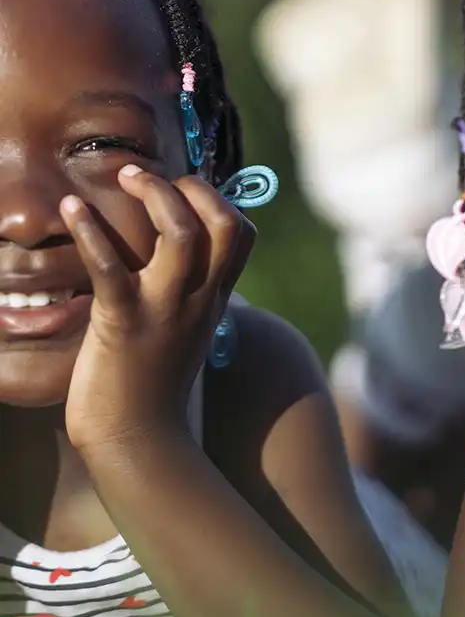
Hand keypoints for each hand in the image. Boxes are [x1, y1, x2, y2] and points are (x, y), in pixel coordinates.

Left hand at [60, 166, 254, 450]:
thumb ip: (192, 296)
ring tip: (123, 176)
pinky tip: (71, 207)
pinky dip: (90, 230)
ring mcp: (164, 309)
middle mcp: (197, 298)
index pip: (241, 232)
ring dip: (152, 193)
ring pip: (180, 234)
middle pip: (223, 223)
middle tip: (148, 177)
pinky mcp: (123, 322)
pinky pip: (110, 267)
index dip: (217, 198)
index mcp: (212, 297)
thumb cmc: (155, 385)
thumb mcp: (188, 332)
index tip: (181, 191)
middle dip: (191, 186)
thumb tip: (183, 265)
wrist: (138, 441)